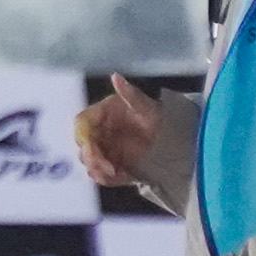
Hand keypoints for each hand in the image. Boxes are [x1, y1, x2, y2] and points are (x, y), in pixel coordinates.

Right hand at [76, 80, 167, 195]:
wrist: (175, 140)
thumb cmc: (158, 117)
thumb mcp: (146, 106)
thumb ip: (130, 93)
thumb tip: (116, 76)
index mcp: (102, 114)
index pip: (81, 123)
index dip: (82, 135)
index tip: (91, 145)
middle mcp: (100, 132)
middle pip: (82, 145)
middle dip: (91, 156)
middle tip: (107, 164)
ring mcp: (105, 150)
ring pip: (89, 162)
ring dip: (98, 168)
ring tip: (114, 171)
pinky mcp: (113, 165)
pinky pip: (101, 175)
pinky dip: (107, 178)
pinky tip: (121, 176)